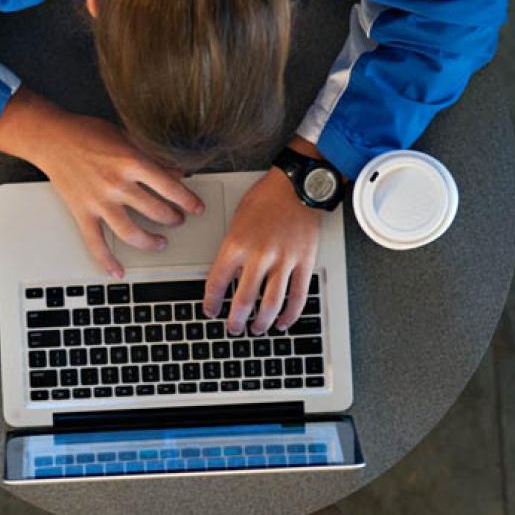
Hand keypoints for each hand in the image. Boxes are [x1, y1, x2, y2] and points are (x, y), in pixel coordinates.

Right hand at [0, 88, 204, 277]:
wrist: (52, 139)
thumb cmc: (87, 133)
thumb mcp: (126, 138)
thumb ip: (152, 158)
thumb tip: (177, 172)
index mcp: (131, 161)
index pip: (170, 187)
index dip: (188, 201)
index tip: (197, 207)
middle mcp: (116, 184)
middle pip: (155, 211)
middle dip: (173, 219)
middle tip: (178, 220)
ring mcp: (98, 201)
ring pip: (131, 233)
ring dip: (151, 241)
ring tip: (161, 242)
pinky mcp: (82, 212)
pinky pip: (95, 243)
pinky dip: (106, 261)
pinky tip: (118, 271)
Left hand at [203, 165, 320, 335]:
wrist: (296, 185)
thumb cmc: (265, 199)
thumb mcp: (237, 221)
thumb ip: (233, 251)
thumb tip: (230, 279)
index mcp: (236, 244)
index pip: (217, 283)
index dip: (211, 302)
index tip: (210, 311)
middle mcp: (259, 255)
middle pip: (244, 301)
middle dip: (236, 321)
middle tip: (234, 328)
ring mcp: (284, 260)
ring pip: (271, 304)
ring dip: (262, 322)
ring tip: (257, 329)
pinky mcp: (304, 262)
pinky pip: (298, 296)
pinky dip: (290, 314)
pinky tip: (283, 322)